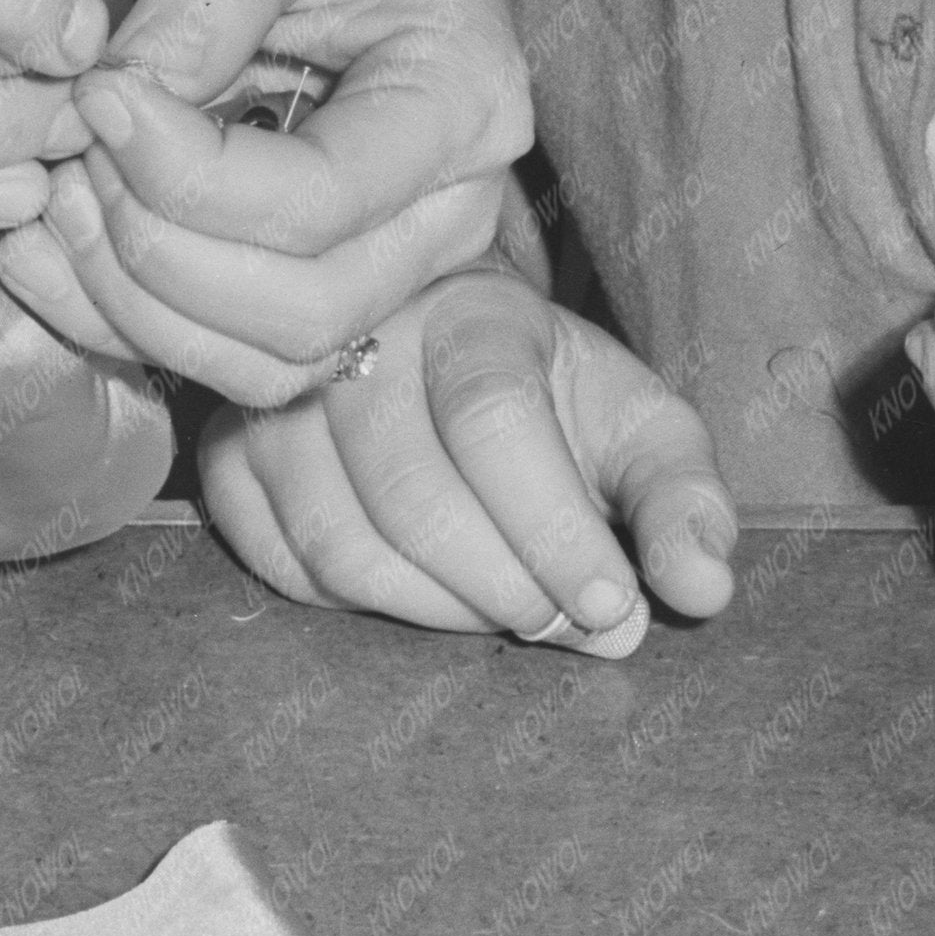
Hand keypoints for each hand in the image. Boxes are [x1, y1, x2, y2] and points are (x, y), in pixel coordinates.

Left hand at [0, 0, 531, 401]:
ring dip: (135, 303)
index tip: (98, 95)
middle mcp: (450, 213)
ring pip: (266, 358)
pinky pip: (232, 360)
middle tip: (74, 155)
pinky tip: (47, 257)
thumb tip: (115, 98)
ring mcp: (399, 269)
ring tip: (55, 201)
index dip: (188, 172)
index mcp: (461, 105)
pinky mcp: (330, 289)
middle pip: (301, 310)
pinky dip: (128, 324)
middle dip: (157, 250)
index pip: (321, 198)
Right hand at [197, 273, 735, 646]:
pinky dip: (359, 608)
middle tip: (568, 624)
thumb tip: (705, 589)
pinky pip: (281, 564)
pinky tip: (422, 594)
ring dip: (438, 611)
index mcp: (469, 311)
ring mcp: (280, 400)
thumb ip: (683, 500)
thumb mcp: (636, 424)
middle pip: (413, 495)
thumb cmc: (545, 394)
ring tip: (505, 612)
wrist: (433, 337)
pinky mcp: (230, 457)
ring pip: (341, 543)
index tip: (611, 607)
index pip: (494, 421)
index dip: (555, 530)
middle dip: (506, 588)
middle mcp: (358, 339)